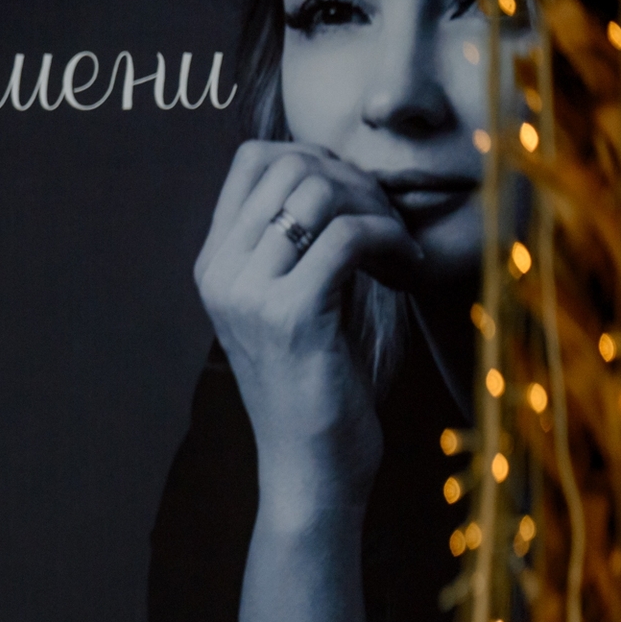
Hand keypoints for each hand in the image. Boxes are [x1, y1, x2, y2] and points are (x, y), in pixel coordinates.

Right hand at [194, 141, 421, 509]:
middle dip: (354, 180)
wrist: (309, 464)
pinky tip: (406, 269)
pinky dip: (390, 240)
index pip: (251, 159)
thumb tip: (341, 171)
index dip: (314, 157)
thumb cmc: (317, 385)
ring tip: (398, 249)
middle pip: (289, 164)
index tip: (355, 200)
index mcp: (214, 264)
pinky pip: (349, 235)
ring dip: (376, 209)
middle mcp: (219, 272)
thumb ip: (298, 242)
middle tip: (387, 224)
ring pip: (319, 191)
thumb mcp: (294, 300)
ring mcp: (248, 293)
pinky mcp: (289, 314)